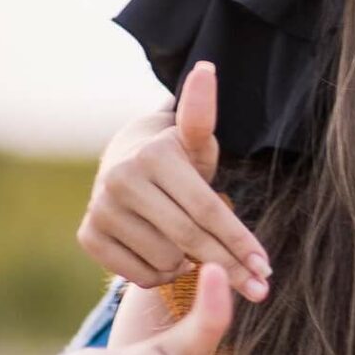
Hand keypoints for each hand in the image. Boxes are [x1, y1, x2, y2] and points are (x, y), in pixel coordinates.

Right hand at [78, 63, 271, 297]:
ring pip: (165, 261)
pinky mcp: (87, 235)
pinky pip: (137, 275)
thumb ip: (204, 114)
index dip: (240, 242)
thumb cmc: (176, 158)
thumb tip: (208, 67)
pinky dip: (160, 276)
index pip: (208, 210)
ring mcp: (99, 209)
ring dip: (190, 267)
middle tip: (259, 287)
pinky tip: (169, 259)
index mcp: (153, 156)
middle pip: (190, 239)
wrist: (124, 164)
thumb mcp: (196, 139)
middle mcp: (120, 180)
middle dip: (230, 266)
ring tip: (197, 253)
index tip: (267, 268)